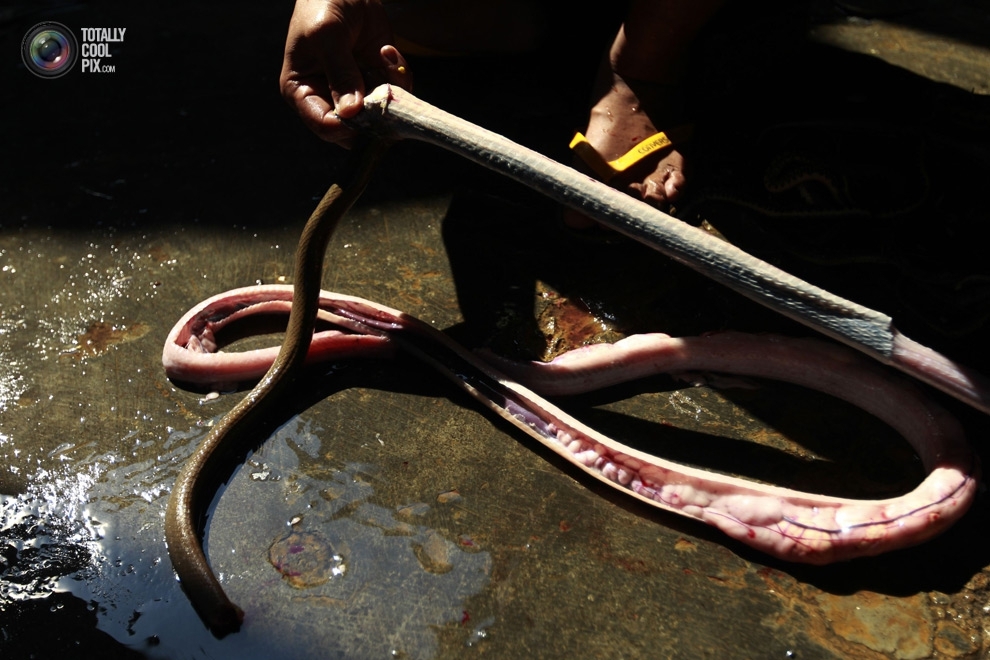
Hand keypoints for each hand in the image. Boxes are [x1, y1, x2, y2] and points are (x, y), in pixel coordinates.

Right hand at [280, 0, 411, 144]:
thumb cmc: (323, 5)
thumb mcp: (327, 35)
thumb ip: (340, 74)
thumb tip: (351, 113)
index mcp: (301, 92)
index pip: (325, 126)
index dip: (348, 125)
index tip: (367, 107)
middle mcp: (327, 99)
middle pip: (356, 131)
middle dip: (375, 112)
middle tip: (384, 85)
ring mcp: (355, 93)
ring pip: (381, 116)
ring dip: (391, 91)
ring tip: (385, 57)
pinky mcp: (377, 81)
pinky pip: (396, 96)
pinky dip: (399, 77)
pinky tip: (387, 50)